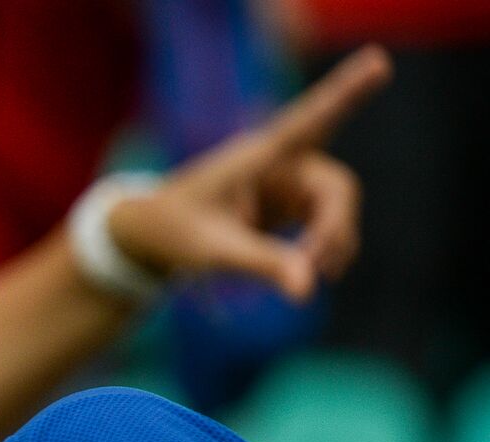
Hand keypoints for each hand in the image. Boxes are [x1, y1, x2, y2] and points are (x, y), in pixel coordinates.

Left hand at [108, 45, 391, 302]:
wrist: (154, 235)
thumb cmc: (176, 231)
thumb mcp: (216, 249)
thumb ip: (262, 263)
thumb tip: (308, 287)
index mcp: (258, 155)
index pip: (310, 122)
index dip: (347, 93)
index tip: (377, 63)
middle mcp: (281, 161)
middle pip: (336, 187)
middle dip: (335, 229)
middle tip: (320, 270)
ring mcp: (288, 182)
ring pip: (336, 208)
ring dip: (334, 242)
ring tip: (313, 276)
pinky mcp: (290, 204)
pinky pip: (326, 223)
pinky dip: (326, 248)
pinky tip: (315, 272)